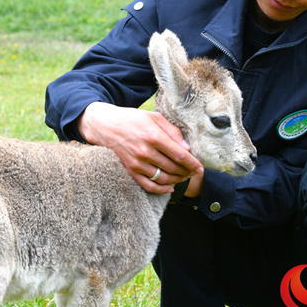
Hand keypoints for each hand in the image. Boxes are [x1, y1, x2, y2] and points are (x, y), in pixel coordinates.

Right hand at [78, 102, 203, 193]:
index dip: (192, 164)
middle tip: (193, 171)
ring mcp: (137, 163)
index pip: (180, 155)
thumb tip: (187, 147)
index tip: (200, 168)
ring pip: (163, 178)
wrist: (106, 125)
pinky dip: (161, 189)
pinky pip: (148, 185)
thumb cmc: (133, 119)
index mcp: (154, 136)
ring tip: (183, 177)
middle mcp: (145, 152)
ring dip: (177, 180)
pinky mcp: (130, 170)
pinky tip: (170, 188)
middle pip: (173, 168)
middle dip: (187, 172)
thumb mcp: (154, 117)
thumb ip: (172, 131)